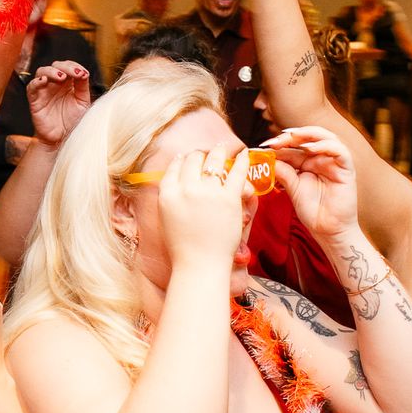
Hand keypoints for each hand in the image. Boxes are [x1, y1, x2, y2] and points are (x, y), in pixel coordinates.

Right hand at [25, 61, 91, 145]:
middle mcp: (55, 84)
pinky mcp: (35, 99)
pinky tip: (44, 81)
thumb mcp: (82, 103)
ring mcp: (44, 90)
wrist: (62, 138)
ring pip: (42, 71)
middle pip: (56, 65)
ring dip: (52, 71)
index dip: (75, 66)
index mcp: (67, 82)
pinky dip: (37, 82)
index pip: (69, 66)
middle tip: (75, 74)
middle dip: (65, 67)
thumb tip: (84, 72)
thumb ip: (83, 87)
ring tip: (61, 77)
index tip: (84, 74)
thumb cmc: (72, 121)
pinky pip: (32, 86)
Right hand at [157, 144, 249, 271]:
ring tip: (222, 148)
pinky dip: (242, 160)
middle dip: (199, 155)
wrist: (200, 264)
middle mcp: (186, 188)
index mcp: (168, 194)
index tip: (187, 158)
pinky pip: (237, 172)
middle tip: (206, 154)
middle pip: (193, 160)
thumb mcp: (166, 219)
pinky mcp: (229, 198)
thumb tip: (177, 184)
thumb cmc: (183, 248)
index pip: (175, 167)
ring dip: (218, 152)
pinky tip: (245, 153)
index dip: (182, 160)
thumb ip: (170, 198)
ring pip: (214, 161)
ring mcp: (209, 192)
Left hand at [263, 126, 359, 239]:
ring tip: (291, 138)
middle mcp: (322, 158)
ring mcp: (335, 162)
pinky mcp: (346, 168)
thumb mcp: (293, 189)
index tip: (262, 147)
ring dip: (308, 134)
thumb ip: (284, 172)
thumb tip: (270, 158)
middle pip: (309, 137)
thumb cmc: (312, 211)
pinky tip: (311, 148)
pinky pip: (340, 151)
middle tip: (275, 141)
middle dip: (291, 136)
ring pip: (326, 137)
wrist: (328, 230)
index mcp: (308, 162)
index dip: (279, 144)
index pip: (294, 146)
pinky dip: (325, 146)